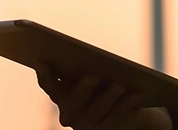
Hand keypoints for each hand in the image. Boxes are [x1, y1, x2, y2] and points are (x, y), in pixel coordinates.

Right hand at [35, 65, 169, 129]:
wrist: (124, 107)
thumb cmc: (102, 81)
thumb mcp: (90, 71)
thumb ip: (83, 66)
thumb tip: (87, 55)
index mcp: (60, 95)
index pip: (48, 85)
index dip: (44, 75)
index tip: (42, 62)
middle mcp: (68, 114)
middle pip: (73, 101)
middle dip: (83, 89)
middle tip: (93, 77)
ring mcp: (84, 125)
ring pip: (95, 112)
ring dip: (108, 97)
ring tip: (120, 85)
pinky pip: (113, 118)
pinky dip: (124, 105)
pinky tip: (135, 94)